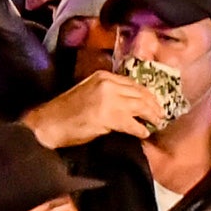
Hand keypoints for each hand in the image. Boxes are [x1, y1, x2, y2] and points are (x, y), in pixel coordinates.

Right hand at [20, 70, 165, 148]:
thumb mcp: (90, 92)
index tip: (155, 102)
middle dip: (153, 105)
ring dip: (151, 116)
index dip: (147, 94)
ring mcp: (109, 99)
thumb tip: (129, 102)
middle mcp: (108, 84)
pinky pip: (132, 123)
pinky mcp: (108, 116)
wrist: (50, 122)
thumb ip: (109, 93)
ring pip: (140, 106)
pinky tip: (144, 134)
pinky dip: (140, 129)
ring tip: (157, 123)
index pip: (133, 84)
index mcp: (104, 76)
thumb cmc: (67, 111)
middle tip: (161, 115)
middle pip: (140, 93)